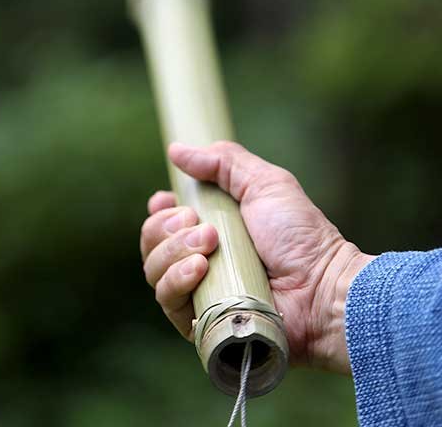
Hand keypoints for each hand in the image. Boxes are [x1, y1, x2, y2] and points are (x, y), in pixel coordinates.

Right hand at [140, 141, 374, 372]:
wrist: (321, 287)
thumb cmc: (300, 236)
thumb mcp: (264, 184)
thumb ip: (223, 162)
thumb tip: (176, 150)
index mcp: (211, 229)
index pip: (163, 222)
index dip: (158, 211)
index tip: (165, 200)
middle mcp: (200, 262)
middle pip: (152, 242)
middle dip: (167, 227)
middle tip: (202, 225)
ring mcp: (199, 294)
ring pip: (154, 270)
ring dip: (173, 251)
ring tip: (209, 244)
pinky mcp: (201, 323)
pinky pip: (168, 301)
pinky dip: (176, 279)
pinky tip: (200, 268)